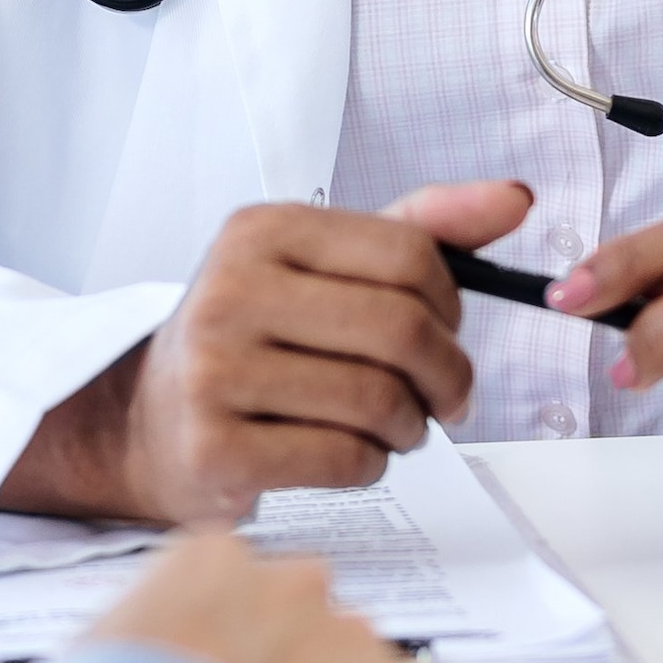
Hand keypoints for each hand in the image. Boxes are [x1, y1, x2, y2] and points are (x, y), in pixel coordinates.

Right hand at [5, 183, 517, 524]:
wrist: (149, 421)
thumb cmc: (254, 340)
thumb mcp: (323, 267)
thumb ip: (418, 229)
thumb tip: (513, 199)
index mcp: (261, 230)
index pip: (408, 252)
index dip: (452, 302)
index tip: (447, 331)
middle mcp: (230, 290)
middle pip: (401, 329)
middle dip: (448, 375)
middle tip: (448, 397)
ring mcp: (214, 370)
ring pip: (378, 400)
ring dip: (410, 426)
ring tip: (396, 427)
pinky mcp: (214, 446)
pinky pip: (344, 458)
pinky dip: (372, 464)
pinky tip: (354, 453)